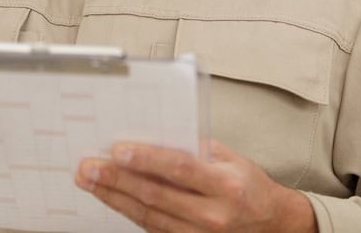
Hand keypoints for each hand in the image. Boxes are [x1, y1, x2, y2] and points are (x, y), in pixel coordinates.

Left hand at [75, 140, 316, 232]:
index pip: (179, 169)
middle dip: (117, 179)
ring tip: (91, 181)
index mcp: (225, 185)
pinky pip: (153, 229)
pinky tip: (111, 198)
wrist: (271, 223)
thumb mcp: (229, 157)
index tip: (117, 150)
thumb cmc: (248, 184)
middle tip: (89, 167)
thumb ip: (194, 148)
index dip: (146, 159)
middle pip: (156, 196)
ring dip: (114, 197)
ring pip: (148, 216)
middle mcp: (212, 214)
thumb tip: (152, 136)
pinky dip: (129, 212)